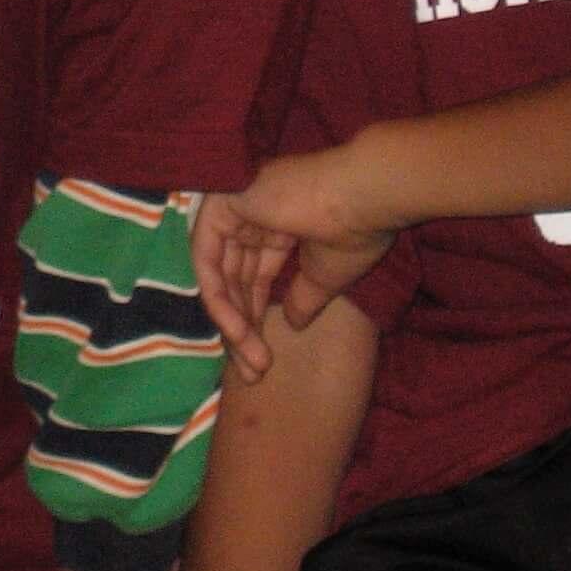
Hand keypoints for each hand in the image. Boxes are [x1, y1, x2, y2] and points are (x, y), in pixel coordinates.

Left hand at [191, 152, 393, 377]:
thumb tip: (293, 324)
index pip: (253, 278)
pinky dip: (218, 297)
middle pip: (234, 280)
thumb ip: (304, 297)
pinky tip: (236, 331)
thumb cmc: (355, 231)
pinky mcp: (223, 204)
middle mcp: (254, 216)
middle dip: (242, 329)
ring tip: (253, 361)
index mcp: (279, 227)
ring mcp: (236, 208)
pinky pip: (205, 257)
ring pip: (219, 275)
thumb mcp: (326, 277)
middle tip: (253, 372)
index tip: (263, 364)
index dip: (255, 320)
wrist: (365, 198)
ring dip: (233, 322)